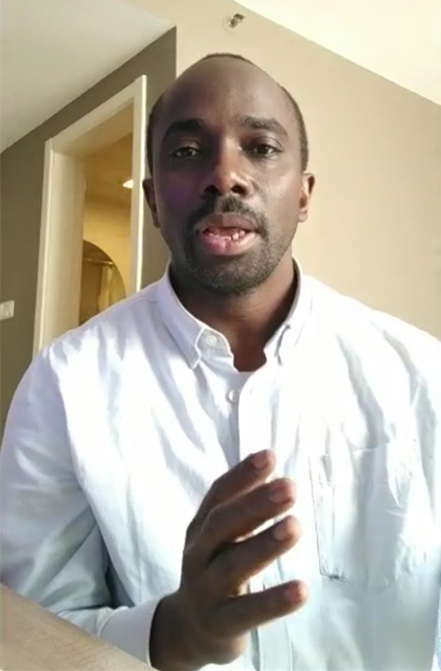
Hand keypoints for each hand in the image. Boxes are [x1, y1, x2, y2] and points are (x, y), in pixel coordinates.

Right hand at [150, 450, 306, 670]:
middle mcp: (198, 554)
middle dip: (255, 504)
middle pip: (223, 524)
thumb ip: (244, 509)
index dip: (242, 475)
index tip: (270, 457)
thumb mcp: (222, 538)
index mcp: (200, 528)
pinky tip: (301, 589)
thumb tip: (274, 468)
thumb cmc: (215, 570)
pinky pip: (246, 612)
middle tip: (290, 487)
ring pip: (233, 565)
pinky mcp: (220, 624)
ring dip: (265, 544)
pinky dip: (273, 601)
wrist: (188, 630)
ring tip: (296, 526)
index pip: (218, 495)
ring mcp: (206, 589)